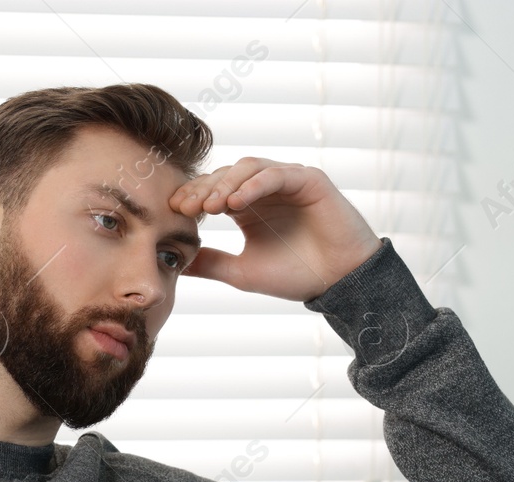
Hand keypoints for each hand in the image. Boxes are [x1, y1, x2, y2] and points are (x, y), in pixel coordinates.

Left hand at [168, 158, 382, 302]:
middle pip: (225, 175)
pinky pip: (276, 173)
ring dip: (226, 184)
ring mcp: (287, 180)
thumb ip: (211, 263)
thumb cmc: (297, 275)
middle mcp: (264, 189)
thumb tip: (176, 264)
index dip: (193, 197)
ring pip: (248, 168)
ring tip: (212, 206)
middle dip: (203, 189)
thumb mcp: (242, 272)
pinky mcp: (308, 179)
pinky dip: (254, 184)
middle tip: (186, 207)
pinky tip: (236, 202)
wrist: (339, 282)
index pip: (213, 190)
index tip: (174, 212)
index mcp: (248, 205)